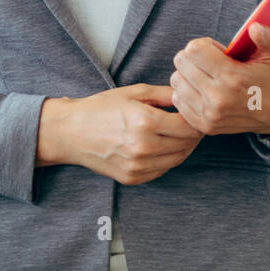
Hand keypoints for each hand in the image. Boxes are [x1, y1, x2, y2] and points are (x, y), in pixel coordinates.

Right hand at [37, 84, 203, 184]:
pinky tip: (165, 146)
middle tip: (195, 123)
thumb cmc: (102, 108)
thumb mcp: (134, 92)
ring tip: (183, 135)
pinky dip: (169, 159)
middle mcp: (143, 147)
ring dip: (184, 147)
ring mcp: (137, 166)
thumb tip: (189, 95)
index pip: (188, 127)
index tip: (198, 113)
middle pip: (186, 144)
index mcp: (145, 122)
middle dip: (194, 134)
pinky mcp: (132, 178)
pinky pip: (162, 170)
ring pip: (177, 159)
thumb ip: (165, 94)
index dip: (197, 120)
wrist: (71, 132)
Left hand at [169, 23, 269, 135]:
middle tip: (210, 62)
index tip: (216, 50)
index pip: (194, 49)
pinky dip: (185, 91)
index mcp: (232, 77)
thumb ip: (266, 37)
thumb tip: (254, 27)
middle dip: (193, 57)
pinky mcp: (203, 125)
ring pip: (176, 81)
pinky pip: (177, 100)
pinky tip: (201, 90)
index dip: (203, 44)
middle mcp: (217, 97)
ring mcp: (209, 113)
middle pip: (181, 63)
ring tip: (205, 75)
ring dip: (187, 74)